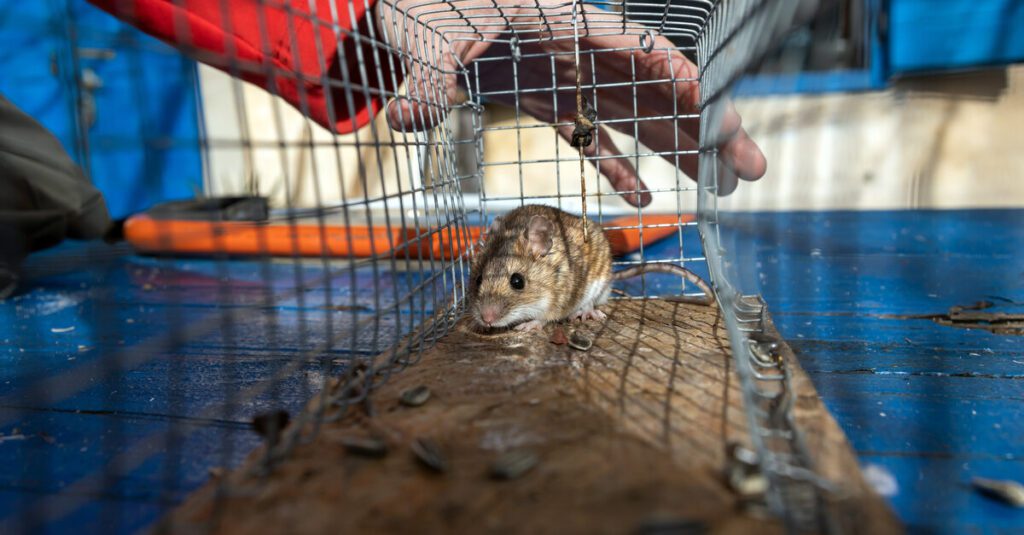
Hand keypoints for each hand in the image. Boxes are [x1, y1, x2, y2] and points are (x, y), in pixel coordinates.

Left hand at [377, 0, 766, 205]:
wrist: (415, 4)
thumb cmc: (429, 4)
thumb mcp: (430, 37)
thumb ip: (429, 78)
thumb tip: (405, 119)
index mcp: (563, 23)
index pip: (635, 49)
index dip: (678, 79)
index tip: (715, 106)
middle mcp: (581, 54)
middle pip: (656, 91)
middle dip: (707, 128)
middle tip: (752, 167)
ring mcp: (571, 81)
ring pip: (638, 119)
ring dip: (681, 153)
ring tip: (724, 186)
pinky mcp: (551, 105)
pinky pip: (593, 140)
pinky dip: (616, 168)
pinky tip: (642, 199)